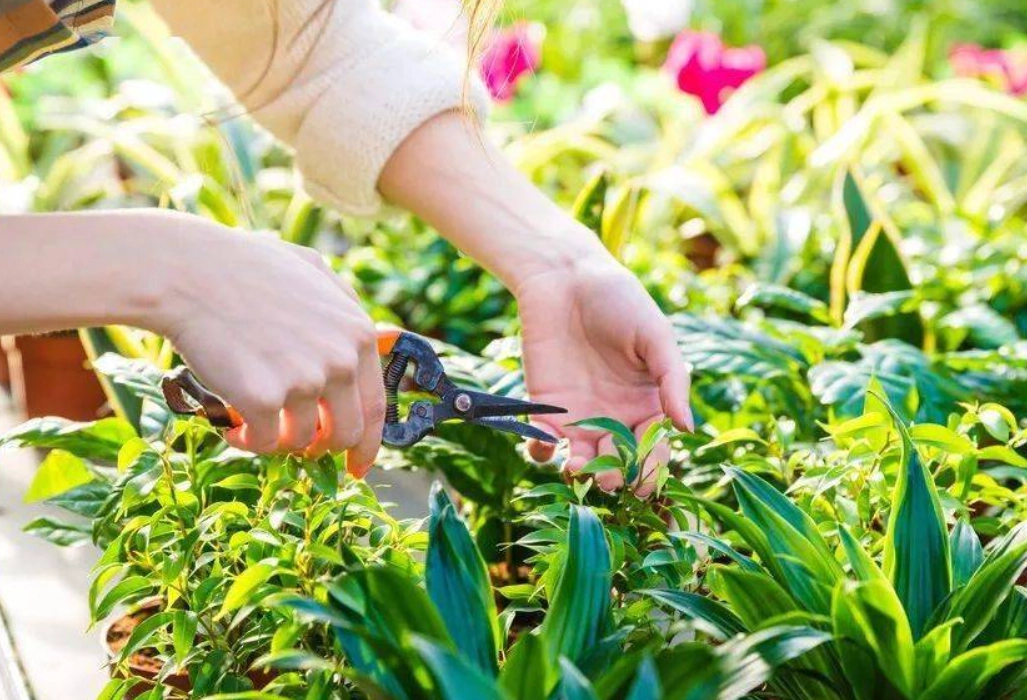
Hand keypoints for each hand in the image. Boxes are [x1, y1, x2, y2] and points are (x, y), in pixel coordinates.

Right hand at [152, 215, 384, 473]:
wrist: (187, 272)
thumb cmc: (244, 267)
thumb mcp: (312, 271)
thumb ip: (344, 305)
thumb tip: (369, 337)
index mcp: (358, 334)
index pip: (374, 407)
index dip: (366, 444)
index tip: (356, 466)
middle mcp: (341, 360)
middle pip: (345, 435)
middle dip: (319, 448)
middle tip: (293, 445)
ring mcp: (304, 380)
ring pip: (300, 442)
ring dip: (275, 439)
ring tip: (247, 418)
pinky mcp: (264, 398)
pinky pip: (264, 442)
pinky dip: (246, 441)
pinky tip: (227, 424)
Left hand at [513, 249, 692, 496]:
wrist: (567, 278)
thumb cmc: (620, 301)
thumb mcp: (656, 337)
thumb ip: (673, 381)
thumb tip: (687, 428)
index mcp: (647, 405)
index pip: (653, 449)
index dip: (650, 469)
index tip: (644, 482)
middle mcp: (614, 418)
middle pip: (617, 463)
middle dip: (615, 479)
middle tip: (609, 480)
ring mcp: (578, 415)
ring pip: (581, 460)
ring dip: (580, 472)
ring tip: (577, 466)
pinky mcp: (545, 407)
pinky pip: (542, 442)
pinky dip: (541, 451)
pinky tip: (545, 446)